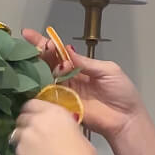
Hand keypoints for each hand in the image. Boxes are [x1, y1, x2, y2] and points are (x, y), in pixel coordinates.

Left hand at [12, 98, 96, 154]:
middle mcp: (36, 119)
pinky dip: (22, 152)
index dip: (32, 111)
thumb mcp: (76, 132)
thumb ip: (62, 126)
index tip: (35, 117)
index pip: (32, 103)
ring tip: (33, 150)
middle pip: (22, 117)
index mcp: (53, 111)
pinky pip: (17, 148)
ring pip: (16, 132)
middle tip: (33, 135)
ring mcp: (25, 134)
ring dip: (22, 138)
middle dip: (26, 124)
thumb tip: (59, 130)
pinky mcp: (19, 149)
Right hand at [23, 30, 142, 142]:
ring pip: (45, 76)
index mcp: (80, 67)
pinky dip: (39, 87)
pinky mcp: (61, 106)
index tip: (31, 35)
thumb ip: (86, 62)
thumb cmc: (122, 93)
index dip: (46, 43)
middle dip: (38, 50)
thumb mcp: (108, 70)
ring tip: (34, 55)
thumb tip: (67, 51)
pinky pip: (46, 96)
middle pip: (48, 62)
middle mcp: (69, 78)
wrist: (126, 119)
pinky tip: (35, 77)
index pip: (60, 52)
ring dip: (39, 65)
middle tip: (28, 41)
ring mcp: (64, 92)